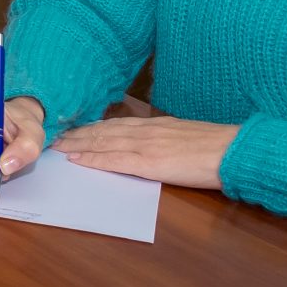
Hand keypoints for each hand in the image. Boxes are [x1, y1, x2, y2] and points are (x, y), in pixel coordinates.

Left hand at [55, 115, 237, 189]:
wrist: (233, 150)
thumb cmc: (216, 146)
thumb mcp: (184, 133)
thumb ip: (163, 135)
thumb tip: (150, 140)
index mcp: (154, 124)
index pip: (114, 124)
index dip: (91, 127)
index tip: (73, 129)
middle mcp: (145, 131)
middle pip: (102, 131)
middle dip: (76, 135)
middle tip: (54, 137)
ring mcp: (145, 146)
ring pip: (103, 142)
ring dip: (77, 145)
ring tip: (57, 147)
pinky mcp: (149, 163)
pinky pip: (115, 161)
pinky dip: (93, 159)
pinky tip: (77, 160)